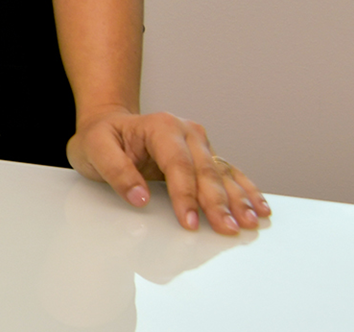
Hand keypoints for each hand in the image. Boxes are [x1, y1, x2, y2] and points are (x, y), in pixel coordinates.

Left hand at [67, 105, 267, 232]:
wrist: (109, 124)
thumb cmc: (100, 137)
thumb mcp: (94, 149)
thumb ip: (116, 172)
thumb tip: (139, 198)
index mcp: (161, 126)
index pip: (178, 164)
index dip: (185, 194)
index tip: (188, 221)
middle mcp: (187, 131)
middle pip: (206, 171)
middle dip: (217, 202)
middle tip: (227, 228)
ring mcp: (200, 143)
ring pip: (222, 174)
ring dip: (238, 199)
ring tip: (249, 222)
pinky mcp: (206, 156)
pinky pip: (230, 174)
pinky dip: (246, 191)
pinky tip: (259, 208)